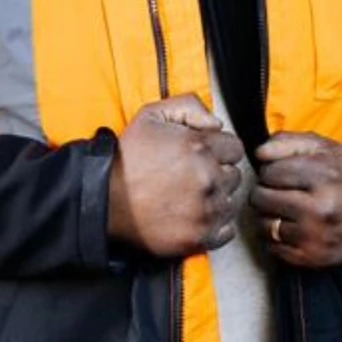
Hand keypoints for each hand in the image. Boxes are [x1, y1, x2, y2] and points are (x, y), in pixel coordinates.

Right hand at [108, 95, 244, 257]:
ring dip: (216, 198)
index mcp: (200, 147)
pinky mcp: (199, 236)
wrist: (105, 199)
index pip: (235, 148)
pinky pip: (227, 229)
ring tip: (190, 196)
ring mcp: (205, 210)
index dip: (219, 149)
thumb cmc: (128, 158)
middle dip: (218, 173)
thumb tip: (216, 123)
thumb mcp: (152, 114)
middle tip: (193, 175)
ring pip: (231, 201)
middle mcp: (207, 178)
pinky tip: (194, 215)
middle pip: (234, 175)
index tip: (204, 155)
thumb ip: (189, 106)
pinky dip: (215, 223)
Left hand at [251, 132, 341, 267]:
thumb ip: (285, 141)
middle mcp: (321, 209)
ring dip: (267, 215)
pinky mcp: (313, 257)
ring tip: (284, 207)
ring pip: (264, 224)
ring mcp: (317, 237)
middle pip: (262, 198)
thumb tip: (259, 153)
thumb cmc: (340, 172)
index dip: (270, 170)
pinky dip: (275, 236)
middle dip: (264, 191)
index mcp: (324, 177)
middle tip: (279, 190)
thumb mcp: (318, 146)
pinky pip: (273, 247)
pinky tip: (290, 225)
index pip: (269, 172)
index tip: (281, 173)